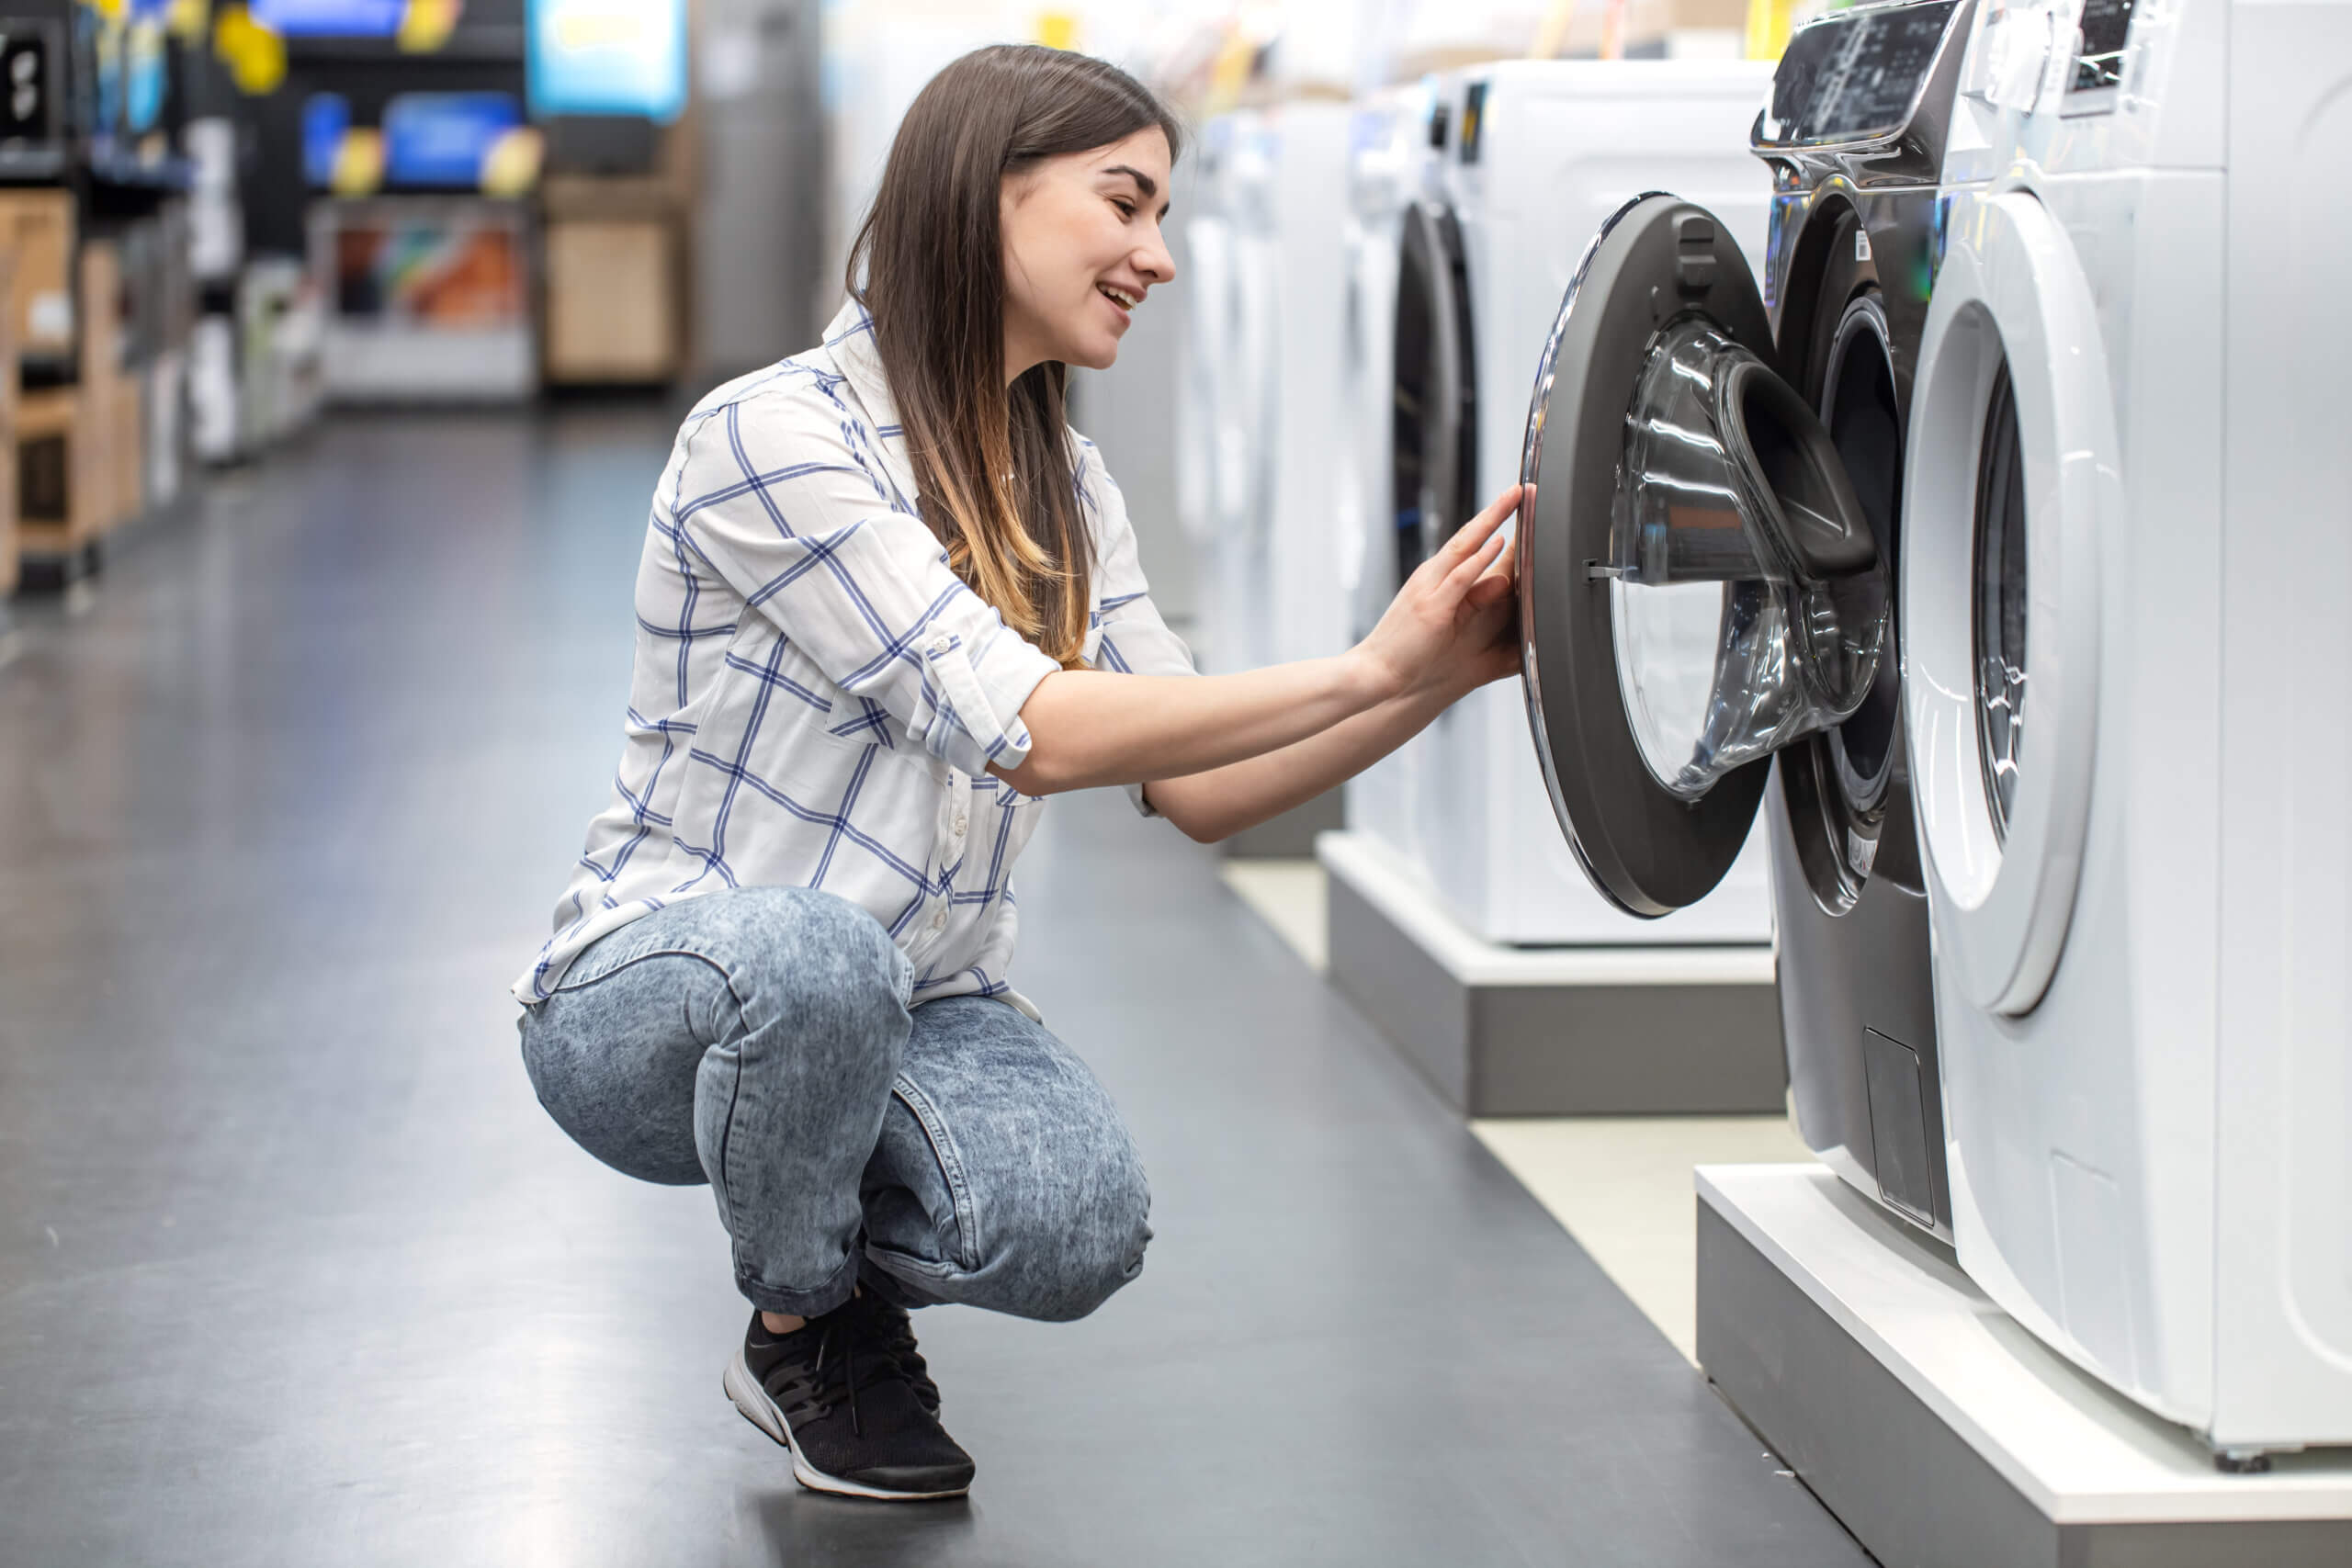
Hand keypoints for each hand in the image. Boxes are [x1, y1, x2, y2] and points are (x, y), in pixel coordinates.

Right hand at [1356, 485, 1524, 700]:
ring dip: (1491, 521)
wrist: (1373, 672)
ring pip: (1464, 547)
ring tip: (1514, 500)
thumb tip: (1502, 581)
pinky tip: (1497, 543)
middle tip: (1520, 489)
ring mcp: (1429, 591)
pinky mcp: (1433, 609)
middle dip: (1495, 510)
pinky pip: (1460, 578)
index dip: (1489, 519)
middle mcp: (1430, 577)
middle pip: (1467, 534)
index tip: (1512, 500)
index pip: (1465, 541)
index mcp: (1432, 579)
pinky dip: (1479, 558)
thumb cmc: (1405, 651)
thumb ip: (1474, 598)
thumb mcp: (1445, 618)